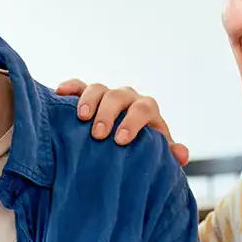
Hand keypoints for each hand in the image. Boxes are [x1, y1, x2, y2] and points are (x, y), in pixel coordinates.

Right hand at [54, 79, 189, 165]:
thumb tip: (181, 155)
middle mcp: (127, 97)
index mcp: (146, 109)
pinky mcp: (88, 94)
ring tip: (81, 117)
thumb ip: (169, 154)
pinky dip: (71, 87)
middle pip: (118, 96)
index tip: (120, 140)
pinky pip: (79, 85)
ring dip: (89, 100)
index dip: (133, 122)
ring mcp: (106, 94)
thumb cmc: (142, 149)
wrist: (125, 143)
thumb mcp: (156, 153)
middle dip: (108, 113)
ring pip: (98, 88)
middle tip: (99, 134)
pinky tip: (60, 93)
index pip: (143, 108)